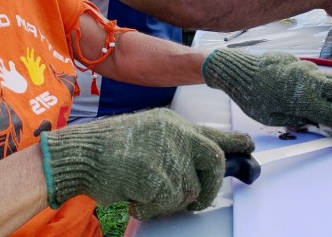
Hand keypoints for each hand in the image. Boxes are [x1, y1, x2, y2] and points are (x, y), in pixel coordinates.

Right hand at [40, 108, 253, 218]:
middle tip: (198, 202)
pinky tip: (134, 194)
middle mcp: (175, 133)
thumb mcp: (149, 134)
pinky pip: (167, 203)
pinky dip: (151, 207)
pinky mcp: (155, 174)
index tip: (250, 148)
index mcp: (173, 123)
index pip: (214, 134)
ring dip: (168, 200)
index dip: (235, 144)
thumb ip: (177, 145)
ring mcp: (166, 152)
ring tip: (142, 188)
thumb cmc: (111, 148)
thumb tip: (204, 165)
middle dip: (211, 187)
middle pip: (214, 161)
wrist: (80, 153)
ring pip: (188, 190)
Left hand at [202, 49, 331, 134]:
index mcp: (305, 99)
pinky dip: (323, 86)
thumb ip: (300, 120)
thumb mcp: (274, 119)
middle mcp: (311, 82)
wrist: (239, 70)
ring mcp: (307, 69)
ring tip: (328, 106)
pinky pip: (319, 75)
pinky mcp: (301, 62)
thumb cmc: (252, 98)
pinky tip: (310, 93)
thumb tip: (319, 122)